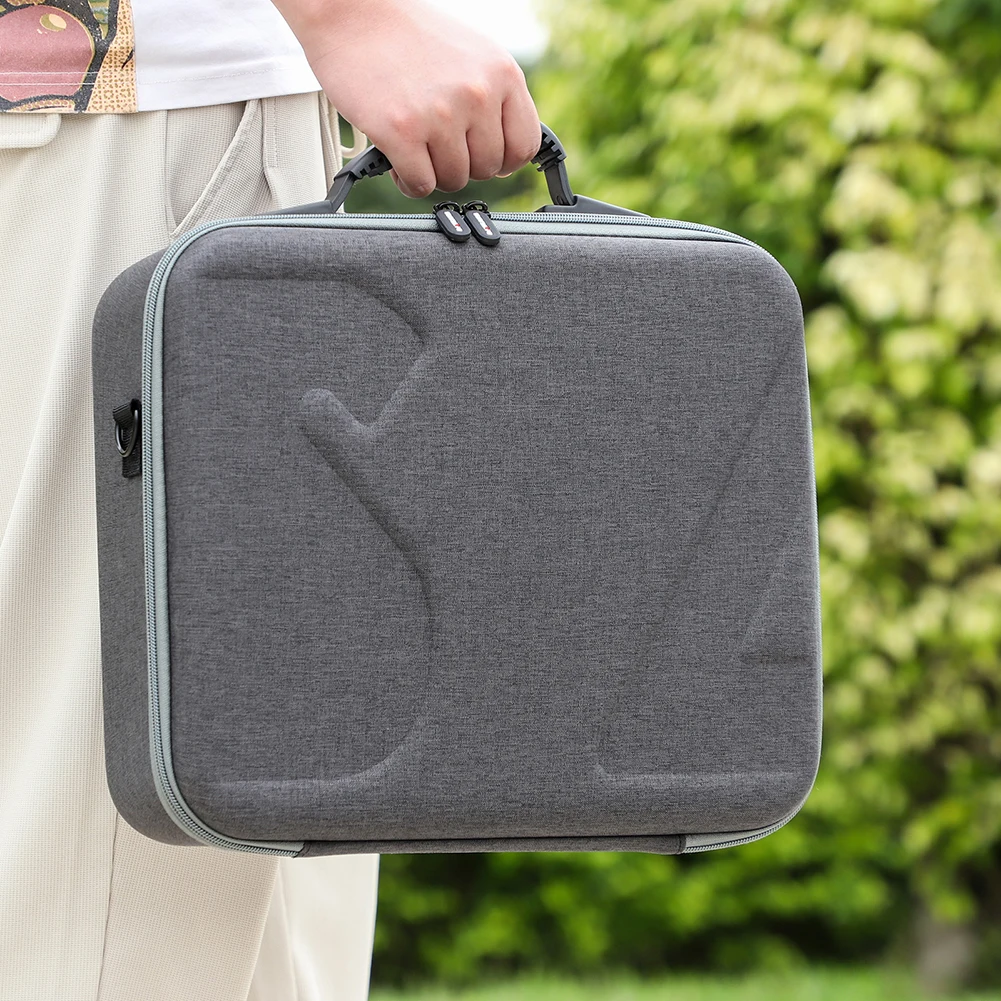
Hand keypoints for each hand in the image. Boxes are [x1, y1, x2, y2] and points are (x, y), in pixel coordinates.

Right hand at [272, 0, 542, 196]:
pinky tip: (398, 159)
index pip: (523, 146)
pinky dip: (408, 181)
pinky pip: (421, 185)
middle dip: (462, 164)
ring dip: (432, 172)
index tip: (482, 156)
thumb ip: (493, 98)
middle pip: (486, 169)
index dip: (503, 161)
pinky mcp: (402, 132)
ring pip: (453, 180)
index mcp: (502, 74)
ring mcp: (440, 114)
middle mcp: (477, 94)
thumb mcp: (471, 56)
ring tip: (416, 144)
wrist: (351, 10)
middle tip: (438, 144)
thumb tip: (505, 151)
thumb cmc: (407, 35)